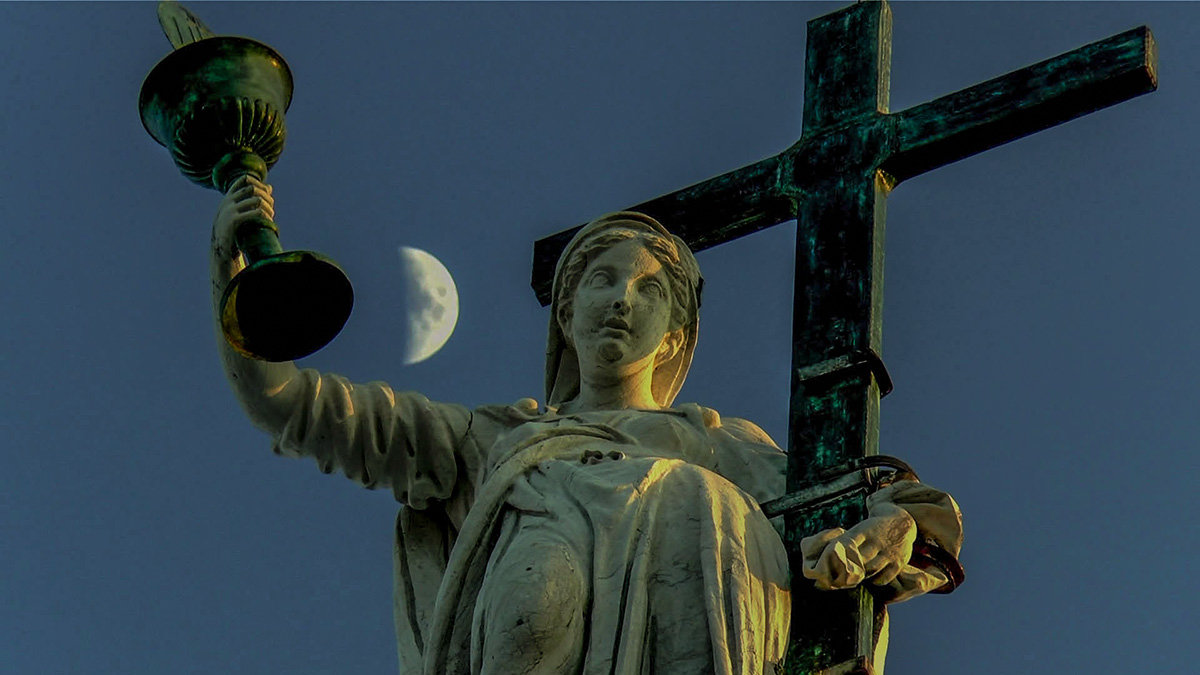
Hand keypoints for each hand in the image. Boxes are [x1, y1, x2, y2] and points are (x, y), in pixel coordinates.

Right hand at [213, 175, 273, 254]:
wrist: (222, 251)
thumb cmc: (235, 232)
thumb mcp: (241, 213)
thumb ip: (252, 199)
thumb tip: (269, 187)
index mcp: (228, 198)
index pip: (244, 179)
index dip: (259, 183)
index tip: (267, 194)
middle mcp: (227, 201)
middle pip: (252, 188)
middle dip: (266, 196)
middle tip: (272, 206)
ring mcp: (229, 210)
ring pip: (257, 199)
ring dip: (268, 206)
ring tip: (271, 215)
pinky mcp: (234, 221)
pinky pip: (256, 212)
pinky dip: (265, 216)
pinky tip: (269, 222)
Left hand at [800, 503, 916, 589]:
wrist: (902, 521)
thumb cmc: (874, 528)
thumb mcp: (861, 529)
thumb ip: (847, 541)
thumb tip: (825, 556)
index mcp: (864, 530)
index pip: (847, 544)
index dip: (838, 556)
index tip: (829, 565)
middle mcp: (877, 540)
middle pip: (858, 560)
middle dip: (847, 570)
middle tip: (838, 577)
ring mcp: (889, 552)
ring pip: (870, 570)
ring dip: (860, 576)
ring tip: (854, 578)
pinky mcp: (899, 562)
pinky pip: (883, 578)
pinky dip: (875, 581)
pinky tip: (870, 578)